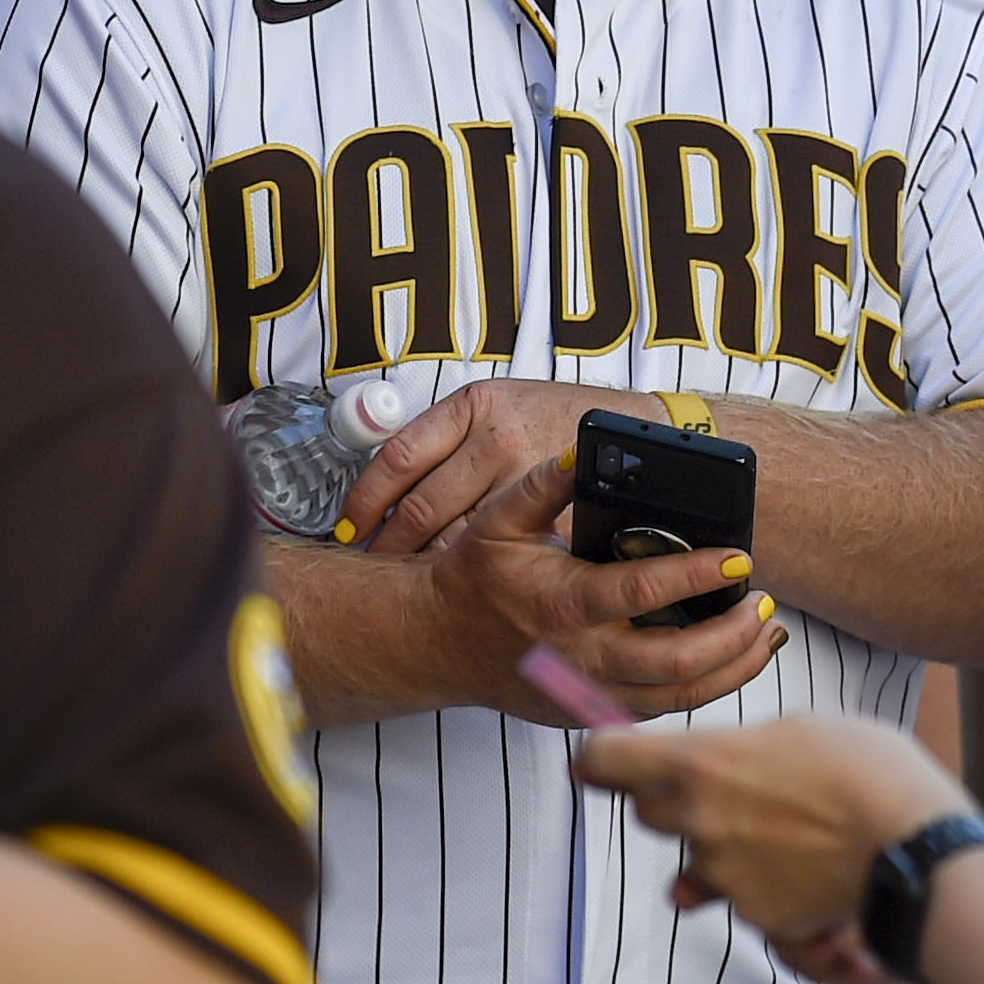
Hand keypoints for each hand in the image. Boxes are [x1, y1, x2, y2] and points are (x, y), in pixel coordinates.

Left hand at [346, 378, 642, 555]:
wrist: (633, 426)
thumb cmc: (555, 419)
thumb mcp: (494, 408)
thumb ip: (445, 440)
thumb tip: (382, 492)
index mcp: (474, 407)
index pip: (398, 457)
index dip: (366, 499)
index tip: (351, 525)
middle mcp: (498, 439)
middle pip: (424, 504)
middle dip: (391, 541)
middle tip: (374, 560)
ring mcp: (529, 476)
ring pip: (458, 532)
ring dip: (426, 559)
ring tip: (409, 576)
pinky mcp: (556, 510)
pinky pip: (502, 547)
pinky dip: (472, 565)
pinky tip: (460, 576)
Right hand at [440, 457, 786, 724]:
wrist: (437, 642)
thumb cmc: (475, 578)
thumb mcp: (501, 519)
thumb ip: (546, 482)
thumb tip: (585, 448)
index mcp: (563, 604)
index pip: (645, 593)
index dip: (699, 575)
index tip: (740, 558)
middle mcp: (581, 658)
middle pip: (678, 661)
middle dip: (734, 634)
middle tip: (764, 602)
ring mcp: (589, 694)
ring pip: (681, 697)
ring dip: (735, 668)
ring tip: (766, 633)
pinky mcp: (595, 713)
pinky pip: (665, 710)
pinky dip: (709, 689)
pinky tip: (735, 661)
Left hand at [571, 711, 959, 946]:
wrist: (917, 849)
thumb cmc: (871, 770)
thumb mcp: (805, 729)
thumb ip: (746, 748)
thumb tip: (727, 764)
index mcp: (703, 762)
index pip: (606, 759)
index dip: (600, 756)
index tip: (604, 758)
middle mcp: (699, 821)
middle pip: (649, 813)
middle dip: (678, 801)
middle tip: (733, 788)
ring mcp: (723, 875)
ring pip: (697, 861)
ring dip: (726, 849)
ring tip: (792, 834)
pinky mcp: (755, 916)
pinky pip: (742, 900)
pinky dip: (767, 888)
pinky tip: (813, 871)